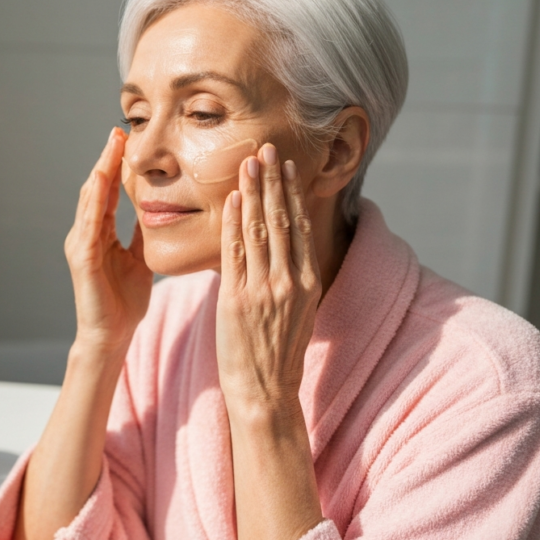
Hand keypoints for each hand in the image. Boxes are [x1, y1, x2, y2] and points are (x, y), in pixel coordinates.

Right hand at [65, 127, 152, 352]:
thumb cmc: (124, 303)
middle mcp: (86, 235)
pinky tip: (101, 183)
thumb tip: (158, 208)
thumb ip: (142, 234)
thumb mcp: (139, 259)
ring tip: (111, 148)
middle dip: (107, 160)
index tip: (127, 140)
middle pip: (96, 189)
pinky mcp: (83, 259)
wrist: (111, 336)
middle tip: (118, 131)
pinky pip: (89, 224)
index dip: (116, 166)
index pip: (108, 193)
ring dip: (100, 172)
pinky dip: (95, 201)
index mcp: (100, 235)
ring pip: (90, 200)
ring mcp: (81, 246)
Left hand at [215, 144, 321, 410]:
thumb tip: (278, 250)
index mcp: (307, 282)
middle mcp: (289, 281)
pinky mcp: (237, 299)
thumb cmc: (277, 353)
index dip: (291, 193)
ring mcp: (264, 289)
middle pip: (281, 220)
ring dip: (253, 192)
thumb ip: (289, 279)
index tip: (285, 166)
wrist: (265, 392)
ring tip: (248, 162)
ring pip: (259, 230)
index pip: (298, 226)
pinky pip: (235, 253)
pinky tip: (232, 198)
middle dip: (273, 181)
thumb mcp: (295, 312)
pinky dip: (234, 223)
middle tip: (266, 148)